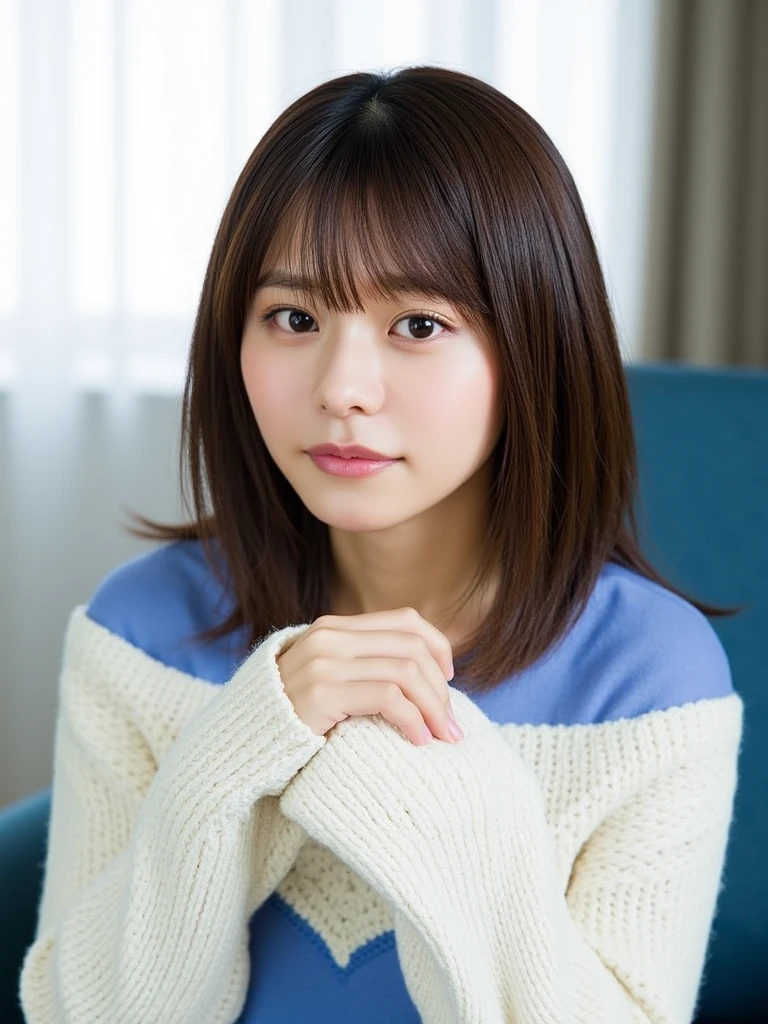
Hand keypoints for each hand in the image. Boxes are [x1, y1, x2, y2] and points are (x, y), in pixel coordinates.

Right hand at [275, 607, 462, 745]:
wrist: (239, 743)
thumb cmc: (292, 719)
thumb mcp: (326, 679)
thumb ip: (361, 666)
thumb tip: (423, 675)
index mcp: (335, 628)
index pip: (406, 620)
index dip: (438, 647)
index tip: (449, 680)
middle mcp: (330, 637)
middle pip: (412, 647)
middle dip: (441, 688)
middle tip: (451, 724)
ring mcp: (324, 662)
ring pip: (406, 671)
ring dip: (433, 707)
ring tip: (442, 736)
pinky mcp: (321, 692)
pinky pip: (388, 697)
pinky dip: (413, 719)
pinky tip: (418, 740)